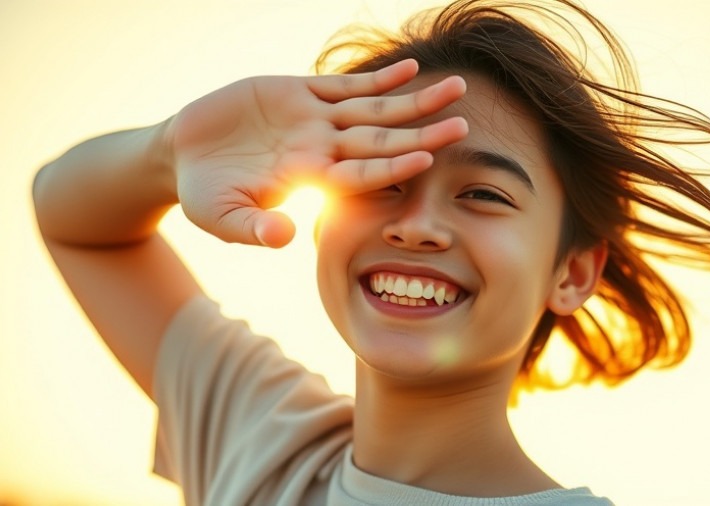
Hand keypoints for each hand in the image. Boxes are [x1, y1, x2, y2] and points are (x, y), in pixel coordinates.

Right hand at [168, 59, 467, 247]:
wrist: (185, 155)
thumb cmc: (205, 195)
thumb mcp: (222, 217)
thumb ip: (253, 228)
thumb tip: (284, 237)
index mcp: (310, 178)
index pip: (363, 174)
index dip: (394, 167)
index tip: (428, 160)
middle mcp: (323, 148)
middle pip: (383, 140)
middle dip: (422, 133)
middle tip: (464, 126)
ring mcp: (315, 118)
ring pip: (375, 108)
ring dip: (415, 100)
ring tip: (456, 88)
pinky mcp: (298, 91)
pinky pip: (346, 84)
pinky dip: (378, 77)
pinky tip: (411, 68)